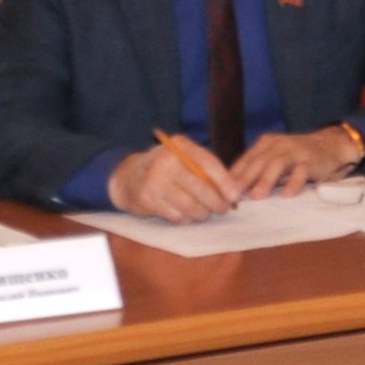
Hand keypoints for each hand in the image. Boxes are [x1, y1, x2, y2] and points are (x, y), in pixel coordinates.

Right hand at [107, 137, 240, 221]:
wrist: (128, 177)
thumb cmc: (168, 168)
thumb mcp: (186, 159)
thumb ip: (209, 169)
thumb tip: (236, 191)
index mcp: (180, 145)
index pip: (208, 164)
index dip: (225, 182)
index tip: (236, 196)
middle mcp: (166, 161)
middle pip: (201, 188)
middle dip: (217, 203)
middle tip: (224, 208)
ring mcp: (154, 181)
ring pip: (189, 206)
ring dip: (202, 213)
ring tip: (205, 212)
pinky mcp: (146, 200)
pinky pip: (176, 216)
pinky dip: (186, 219)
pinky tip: (186, 215)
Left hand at [231, 126, 363, 198]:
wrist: (332, 145)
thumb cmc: (297, 157)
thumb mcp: (275, 159)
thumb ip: (258, 171)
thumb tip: (233, 193)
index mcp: (266, 144)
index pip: (245, 160)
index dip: (233, 176)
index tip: (221, 193)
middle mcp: (279, 145)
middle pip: (258, 161)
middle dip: (244, 179)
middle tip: (232, 196)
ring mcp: (297, 151)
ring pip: (278, 163)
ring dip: (266, 180)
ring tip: (257, 196)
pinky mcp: (313, 160)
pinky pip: (302, 170)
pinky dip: (294, 182)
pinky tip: (287, 195)